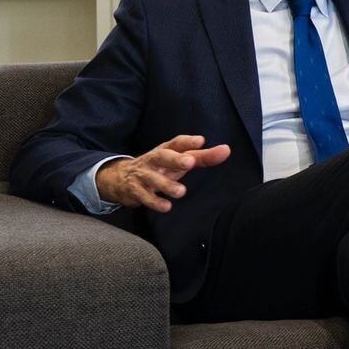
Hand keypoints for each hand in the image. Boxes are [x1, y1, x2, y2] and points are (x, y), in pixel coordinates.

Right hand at [96, 134, 230, 212]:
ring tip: (181, 192)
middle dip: (175, 159)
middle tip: (190, 162)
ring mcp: (143, 175)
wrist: (121, 177)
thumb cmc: (160, 167)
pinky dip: (154, 201)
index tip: (201, 141)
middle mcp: (154, 160)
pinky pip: (144, 196)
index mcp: (166, 150)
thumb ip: (203, 156)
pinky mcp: (135, 190)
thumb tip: (226, 150)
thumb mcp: (179, 160)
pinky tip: (166, 207)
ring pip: (153, 178)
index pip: (176, 143)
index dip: (188, 141)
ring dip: (166, 185)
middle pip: (163, 157)